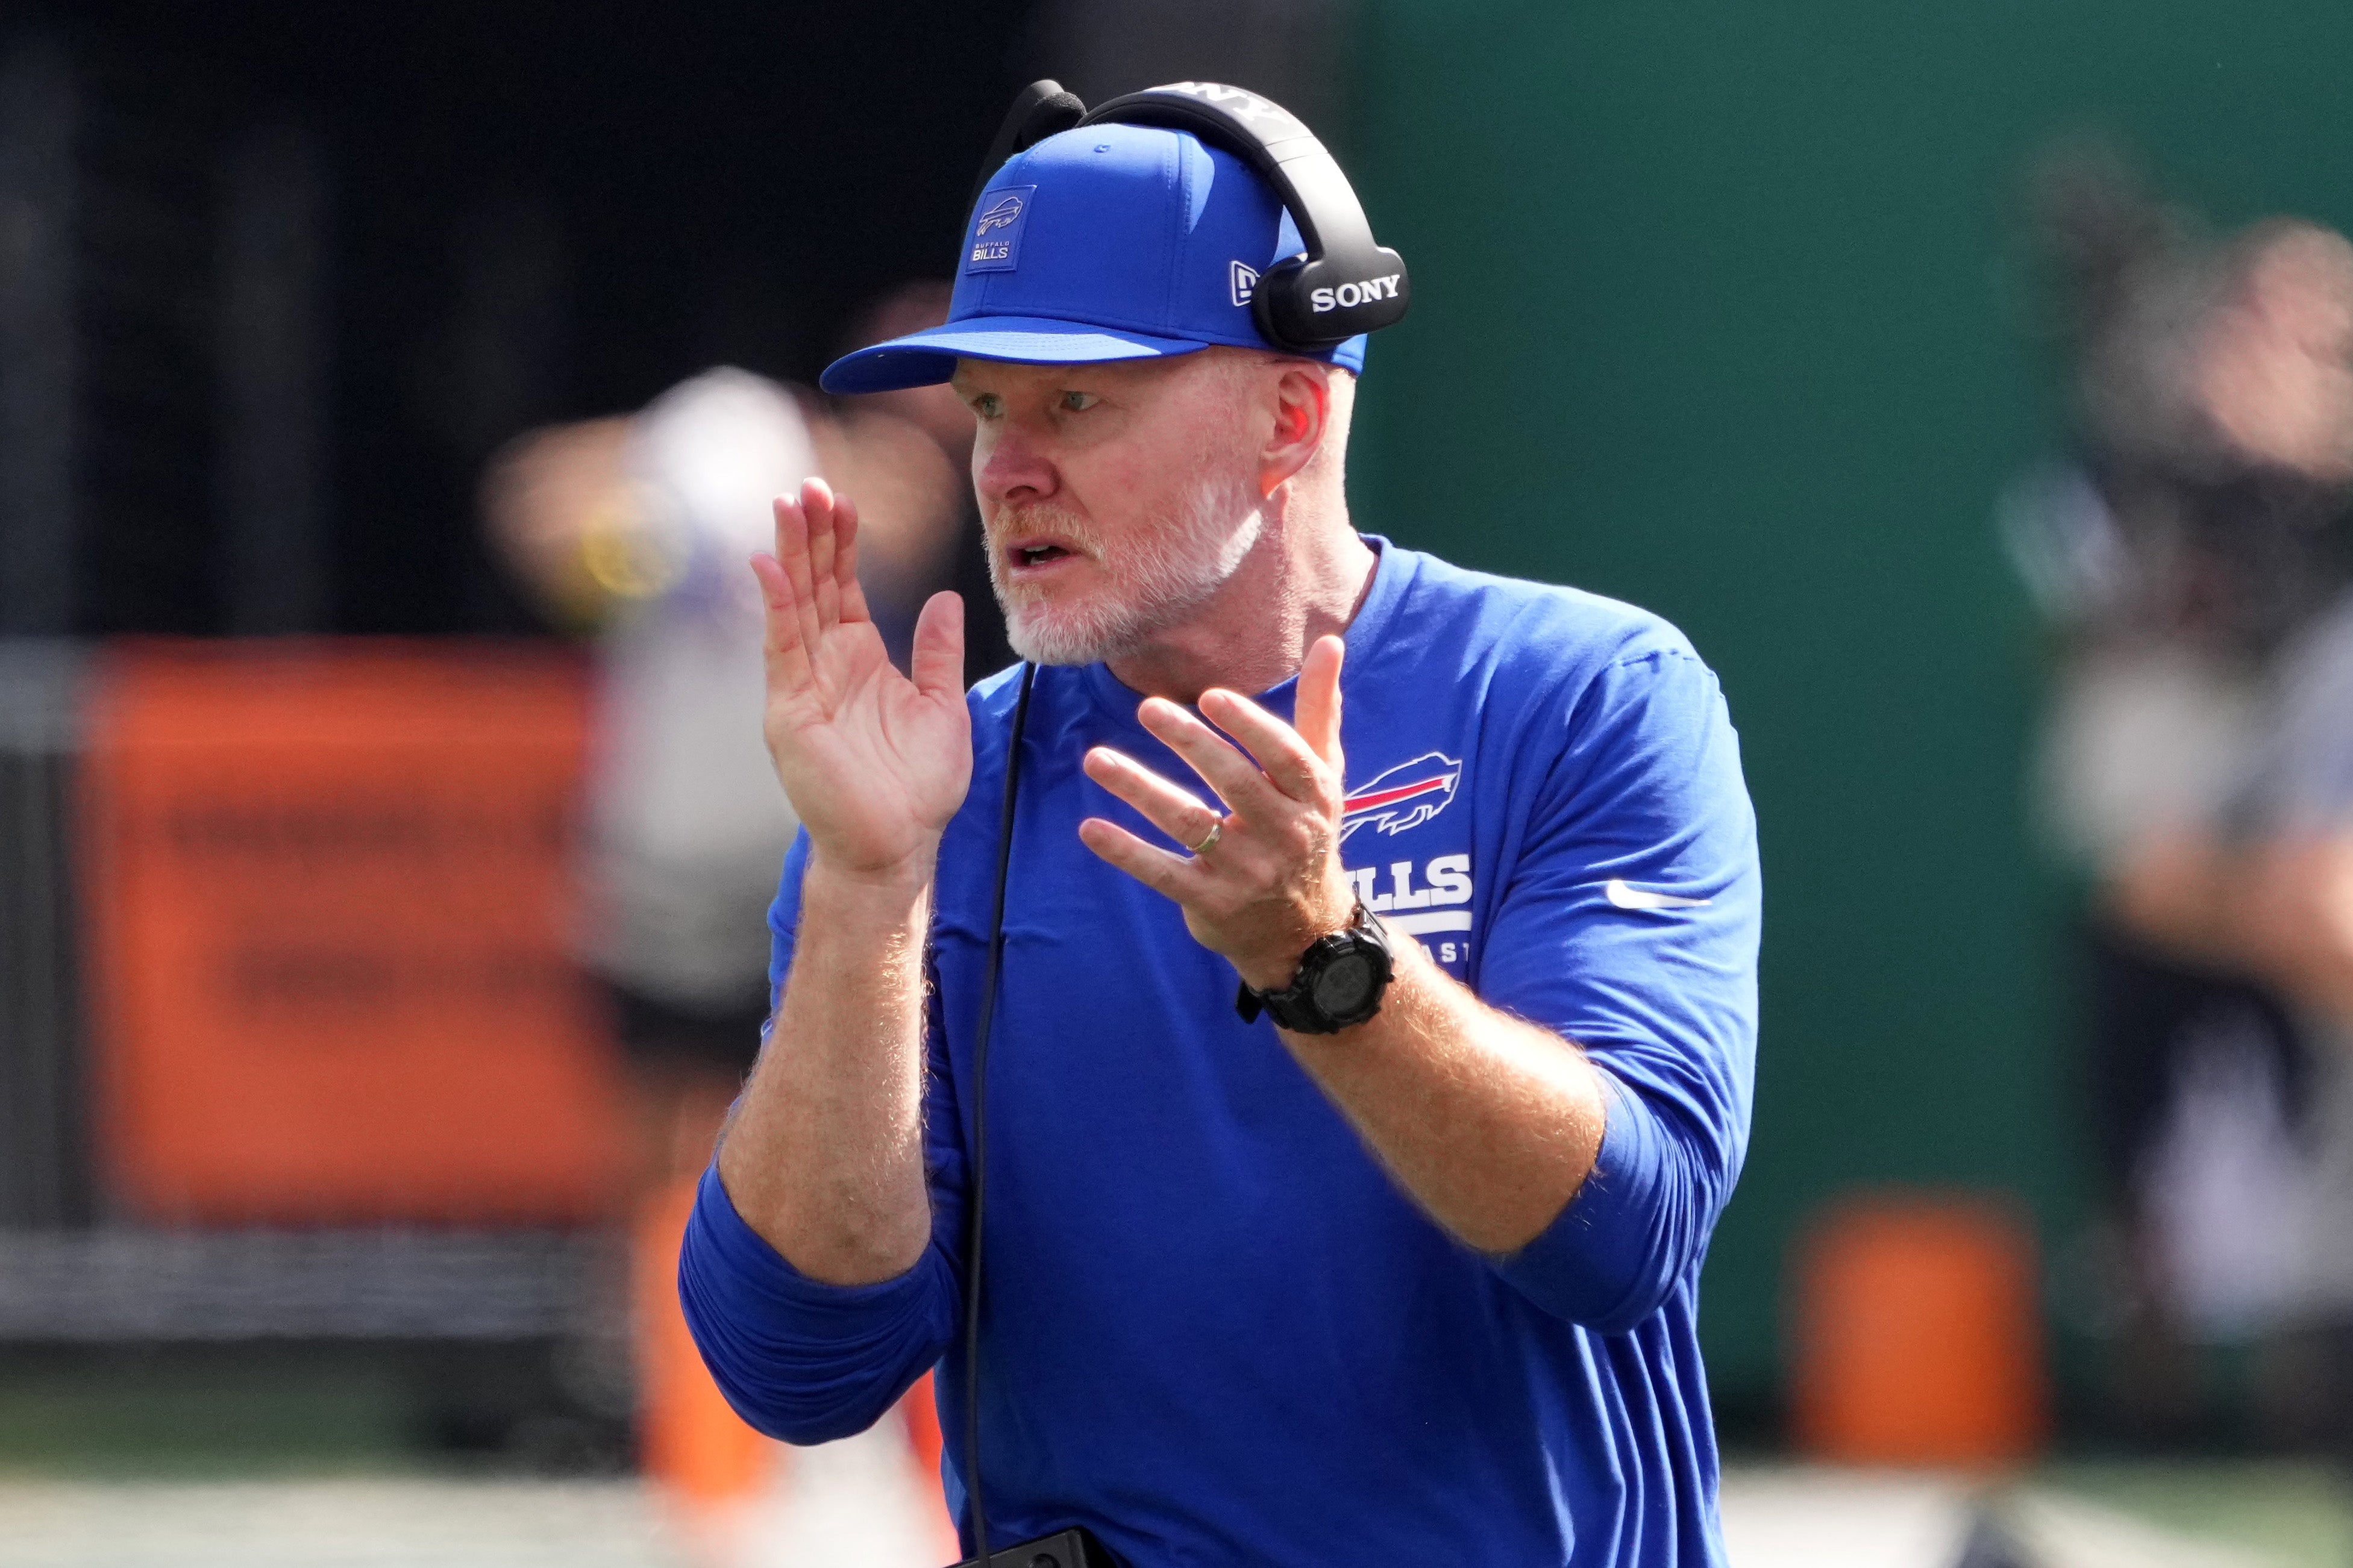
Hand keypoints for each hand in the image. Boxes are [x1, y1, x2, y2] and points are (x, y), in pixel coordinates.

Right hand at [751, 478, 971, 879]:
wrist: (899, 846)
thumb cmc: (920, 788)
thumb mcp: (943, 706)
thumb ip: (939, 652)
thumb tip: (946, 599)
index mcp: (860, 660)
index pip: (842, 588)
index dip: (841, 544)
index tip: (843, 500)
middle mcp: (825, 667)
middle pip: (812, 586)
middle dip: (810, 536)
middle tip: (809, 485)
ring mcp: (803, 687)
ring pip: (792, 607)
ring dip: (789, 557)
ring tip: (787, 506)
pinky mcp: (790, 713)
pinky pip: (781, 651)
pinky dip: (776, 609)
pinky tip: (769, 568)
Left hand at [1078, 636, 1356, 989]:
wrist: (1305, 933)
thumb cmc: (1306, 834)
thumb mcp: (1324, 777)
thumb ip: (1320, 709)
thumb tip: (1330, 641)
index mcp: (1314, 798)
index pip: (1286, 758)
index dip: (1251, 727)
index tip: (1212, 696)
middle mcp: (1285, 835)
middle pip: (1236, 784)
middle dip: (1192, 744)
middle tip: (1148, 708)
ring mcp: (1247, 873)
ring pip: (1190, 824)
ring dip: (1140, 789)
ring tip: (1096, 758)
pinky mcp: (1211, 903)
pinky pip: (1163, 873)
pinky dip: (1126, 851)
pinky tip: (1091, 826)